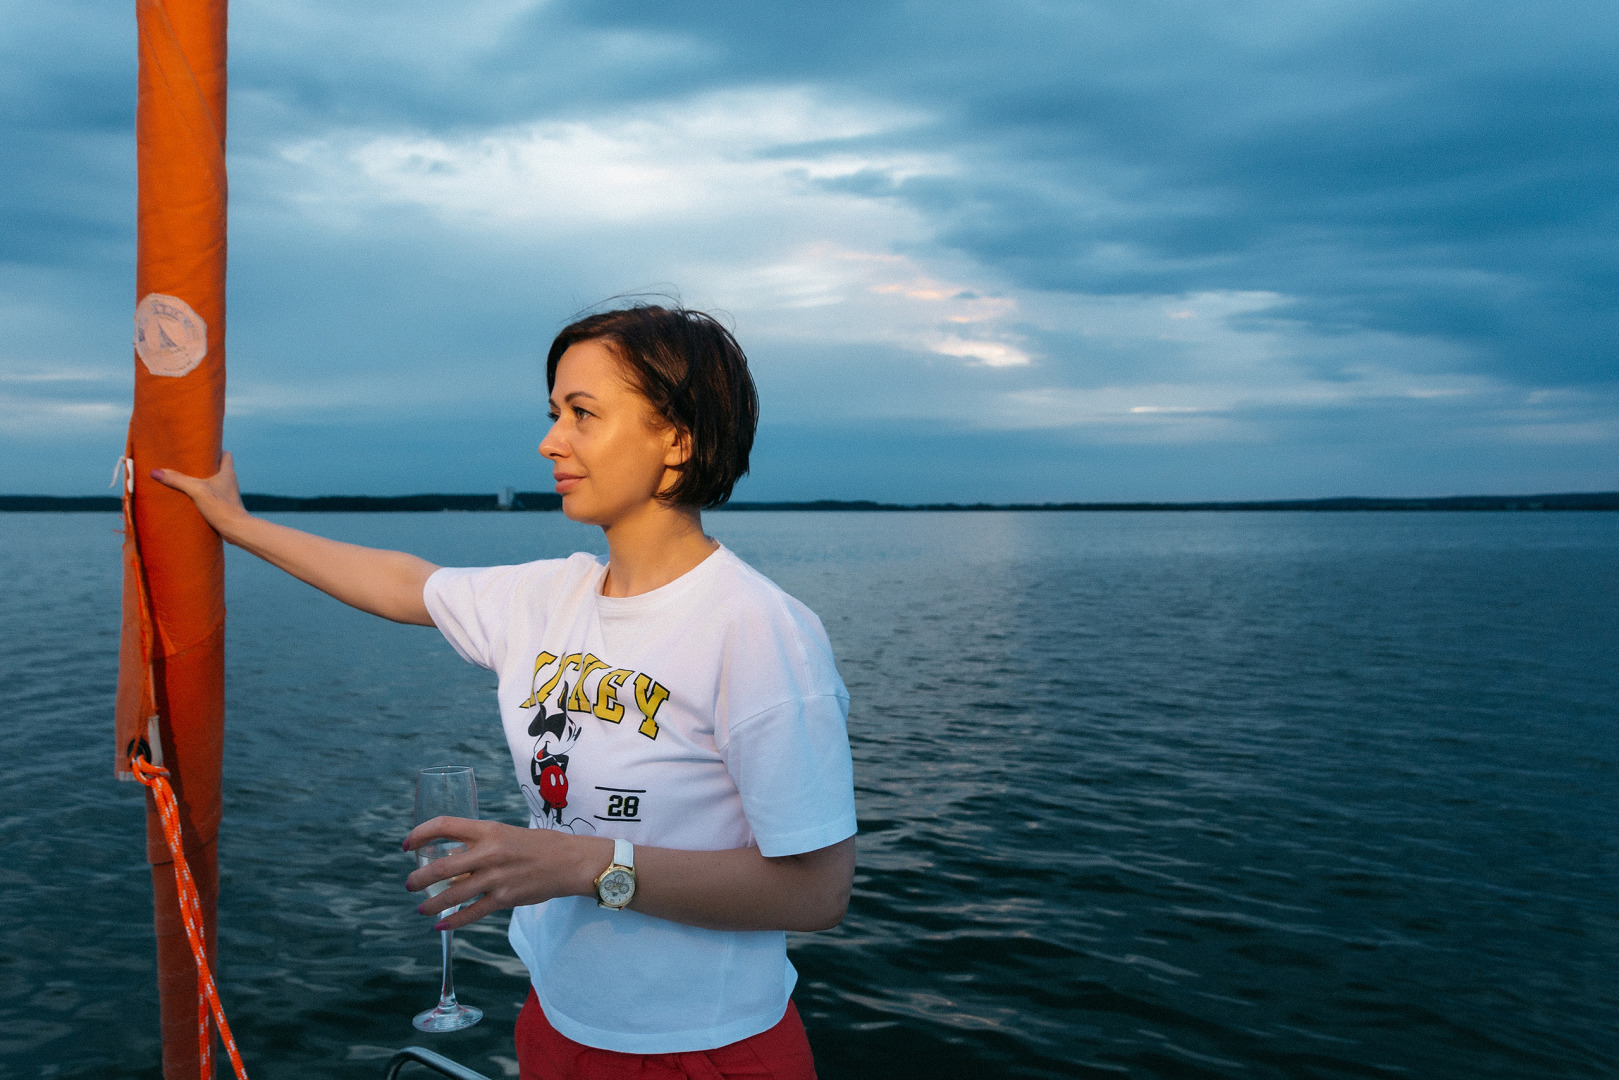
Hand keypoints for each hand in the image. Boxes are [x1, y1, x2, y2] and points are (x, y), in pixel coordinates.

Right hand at [150, 450, 248, 534]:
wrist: (236, 530)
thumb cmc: (221, 507)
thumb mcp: (196, 490)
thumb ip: (177, 480)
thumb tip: (155, 471)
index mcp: (227, 473)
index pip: (226, 454)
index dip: (216, 450)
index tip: (201, 449)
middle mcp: (230, 482)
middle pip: (219, 468)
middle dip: (205, 466)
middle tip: (187, 465)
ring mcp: (228, 495)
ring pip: (216, 483)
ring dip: (203, 482)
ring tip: (186, 481)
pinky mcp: (225, 507)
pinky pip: (214, 497)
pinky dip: (204, 496)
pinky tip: (192, 499)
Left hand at [404, 817, 608, 931]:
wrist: (571, 861)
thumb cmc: (539, 846)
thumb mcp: (506, 835)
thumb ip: (479, 846)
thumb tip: (451, 861)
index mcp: (488, 830)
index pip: (444, 825)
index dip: (420, 834)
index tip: (407, 846)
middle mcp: (489, 852)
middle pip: (441, 866)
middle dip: (419, 879)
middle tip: (410, 885)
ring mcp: (496, 877)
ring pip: (452, 895)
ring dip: (431, 904)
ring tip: (422, 909)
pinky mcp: (504, 898)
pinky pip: (472, 913)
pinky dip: (453, 922)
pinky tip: (441, 926)